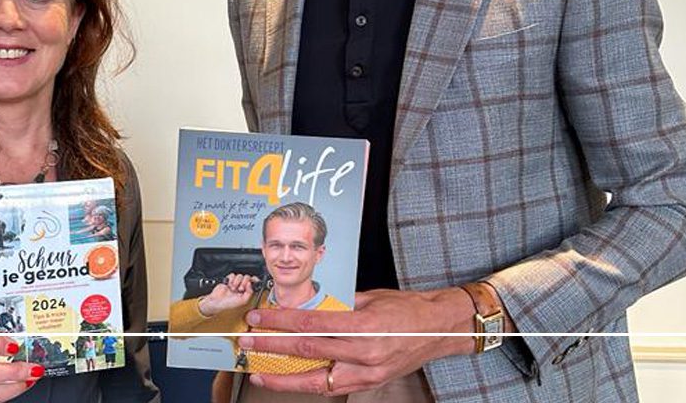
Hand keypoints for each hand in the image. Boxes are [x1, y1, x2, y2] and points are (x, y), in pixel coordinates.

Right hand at [198, 273, 258, 315]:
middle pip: (247, 277)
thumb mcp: (242, 301)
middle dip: (244, 282)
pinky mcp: (229, 280)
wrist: (217, 301)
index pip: (253, 283)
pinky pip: (232, 275)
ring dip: (236, 282)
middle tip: (240, 289)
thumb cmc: (228, 304)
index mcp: (246, 292)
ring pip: (240, 276)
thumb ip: (249, 293)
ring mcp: (235, 283)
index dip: (254, 280)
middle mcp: (241, 287)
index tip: (253, 280)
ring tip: (233, 289)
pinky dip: (231, 279)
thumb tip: (250, 284)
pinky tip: (229, 285)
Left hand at [237, 287, 474, 395]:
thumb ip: (338, 303)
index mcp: (363, 324)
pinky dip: (309, 385)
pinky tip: (290, 382)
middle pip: (307, 351)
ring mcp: (367, 373)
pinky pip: (333, 388)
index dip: (280, 321)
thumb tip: (306, 304)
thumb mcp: (369, 296)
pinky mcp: (370, 384)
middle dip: (271, 346)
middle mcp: (364, 352)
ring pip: (316, 380)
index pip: (311, 323)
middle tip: (246, 342)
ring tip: (258, 373)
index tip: (258, 317)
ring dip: (283, 378)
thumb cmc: (405, 308)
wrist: (438, 329)